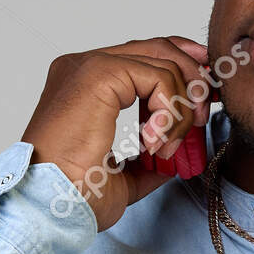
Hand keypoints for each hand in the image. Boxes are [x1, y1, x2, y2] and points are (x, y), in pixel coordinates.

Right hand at [22, 36, 212, 230]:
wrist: (50, 206)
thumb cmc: (72, 196)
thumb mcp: (121, 177)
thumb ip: (146, 162)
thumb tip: (173, 160)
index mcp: (81, 85)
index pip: (142, 56)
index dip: (182, 68)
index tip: (204, 97)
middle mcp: (82, 66)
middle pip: (157, 48)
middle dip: (193, 77)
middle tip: (203, 115)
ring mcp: (88, 66)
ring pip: (163, 62)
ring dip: (180, 108)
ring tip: (166, 146)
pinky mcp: (98, 73)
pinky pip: (158, 76)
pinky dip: (168, 110)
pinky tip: (153, 141)